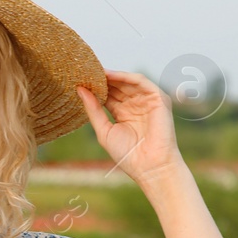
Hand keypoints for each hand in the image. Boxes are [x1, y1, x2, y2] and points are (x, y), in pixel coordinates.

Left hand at [76, 70, 185, 185]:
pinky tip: (111, 75)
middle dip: (102, 79)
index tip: (79, 80)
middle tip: (84, 71)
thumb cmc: (128, 154)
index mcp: (123, 113)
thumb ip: (93, 110)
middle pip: (117, 86)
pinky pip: (140, 82)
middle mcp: (135, 105)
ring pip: (128, 82)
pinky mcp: (158, 98)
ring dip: (112, 75)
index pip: (108, 95)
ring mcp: (147, 101)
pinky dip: (126, 76)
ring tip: (95, 71)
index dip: (95, 88)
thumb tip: (80, 90)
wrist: (149, 166)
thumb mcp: (104, 130)